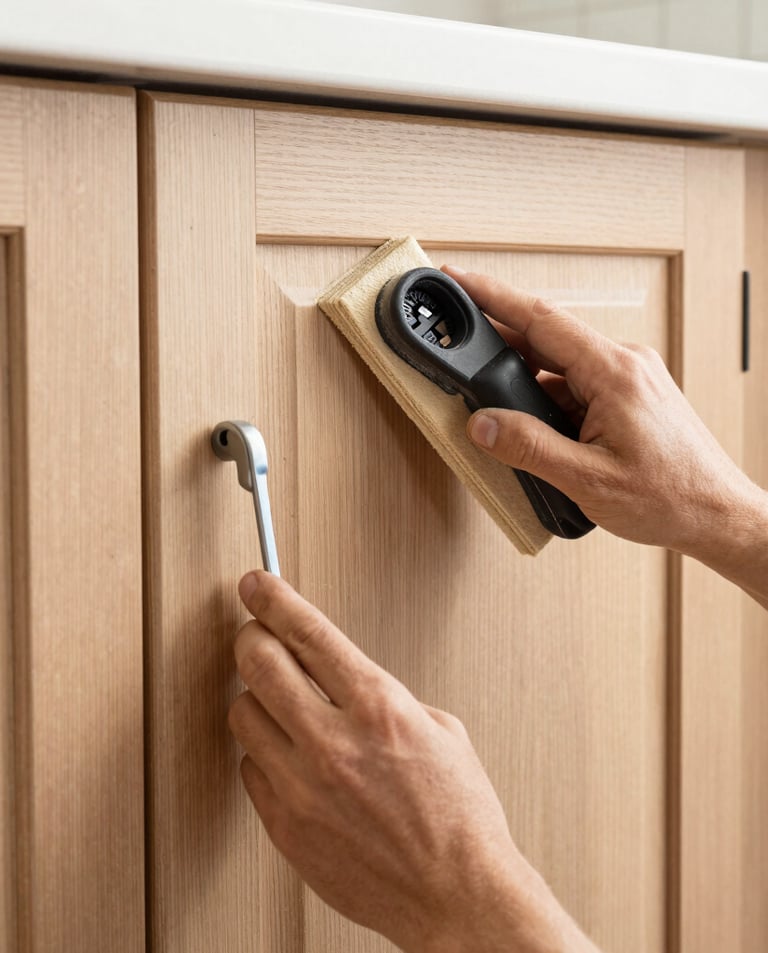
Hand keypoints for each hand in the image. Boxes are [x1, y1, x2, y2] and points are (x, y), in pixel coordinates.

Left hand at [228, 571, 596, 952]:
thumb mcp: (440, 730)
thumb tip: (342, 677)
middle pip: (259, 663)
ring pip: (242, 713)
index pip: (309, 633)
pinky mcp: (286, 826)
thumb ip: (383, 696)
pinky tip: (286, 754)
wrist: (456, 895)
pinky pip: (249, 769)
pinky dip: (262, 752)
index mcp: (378, 707)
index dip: (275, 599)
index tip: (257, 584)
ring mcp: (303, 787)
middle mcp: (333, 742)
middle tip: (255, 633)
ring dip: (255, 696)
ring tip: (276, 700)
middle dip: (251, 636)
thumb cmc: (459, 816)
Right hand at [441, 265, 766, 563]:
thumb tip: (483, 424)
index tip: (460, 280)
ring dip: (525, 383)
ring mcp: (628, 378)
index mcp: (615, 372)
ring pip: (559, 367)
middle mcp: (624, 364)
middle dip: (498, 342)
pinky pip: (576, 385)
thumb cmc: (671, 498)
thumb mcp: (589, 479)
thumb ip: (529, 448)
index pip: (542, 319)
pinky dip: (549, 400)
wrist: (718, 515)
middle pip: (546, 339)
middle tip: (458, 349)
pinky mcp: (629, 396)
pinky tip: (536, 429)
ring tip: (498, 410)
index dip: (494, 296)